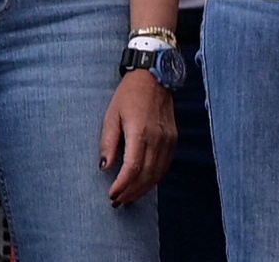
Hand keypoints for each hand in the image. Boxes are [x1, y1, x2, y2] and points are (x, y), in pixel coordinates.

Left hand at [100, 68, 176, 205]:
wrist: (155, 76)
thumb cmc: (129, 94)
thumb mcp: (111, 115)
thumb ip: (108, 142)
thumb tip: (105, 167)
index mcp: (140, 132)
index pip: (132, 168)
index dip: (122, 185)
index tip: (111, 195)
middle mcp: (157, 138)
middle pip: (146, 175)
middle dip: (131, 192)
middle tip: (117, 202)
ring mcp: (168, 139)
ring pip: (158, 173)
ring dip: (143, 189)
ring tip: (129, 198)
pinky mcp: (173, 138)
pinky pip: (165, 165)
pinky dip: (154, 178)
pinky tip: (144, 184)